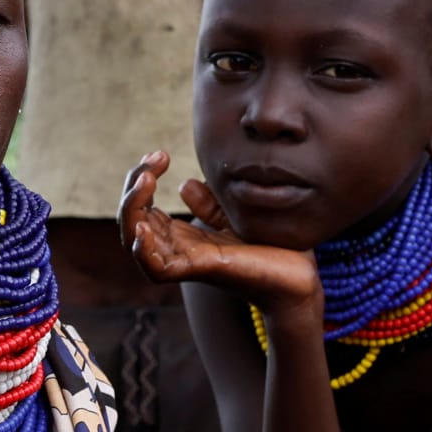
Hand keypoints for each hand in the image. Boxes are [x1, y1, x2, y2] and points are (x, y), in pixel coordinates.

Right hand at [117, 152, 321, 317]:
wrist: (299, 277)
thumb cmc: (269, 249)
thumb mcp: (234, 215)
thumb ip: (210, 203)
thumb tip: (184, 184)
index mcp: (181, 236)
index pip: (143, 208)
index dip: (141, 179)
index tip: (159, 154)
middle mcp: (177, 249)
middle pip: (132, 221)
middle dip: (133, 187)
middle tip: (153, 161)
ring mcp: (185, 261)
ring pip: (135, 242)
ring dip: (132, 211)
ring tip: (145, 182)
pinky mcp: (200, 271)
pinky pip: (157, 269)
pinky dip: (143, 251)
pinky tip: (143, 227)